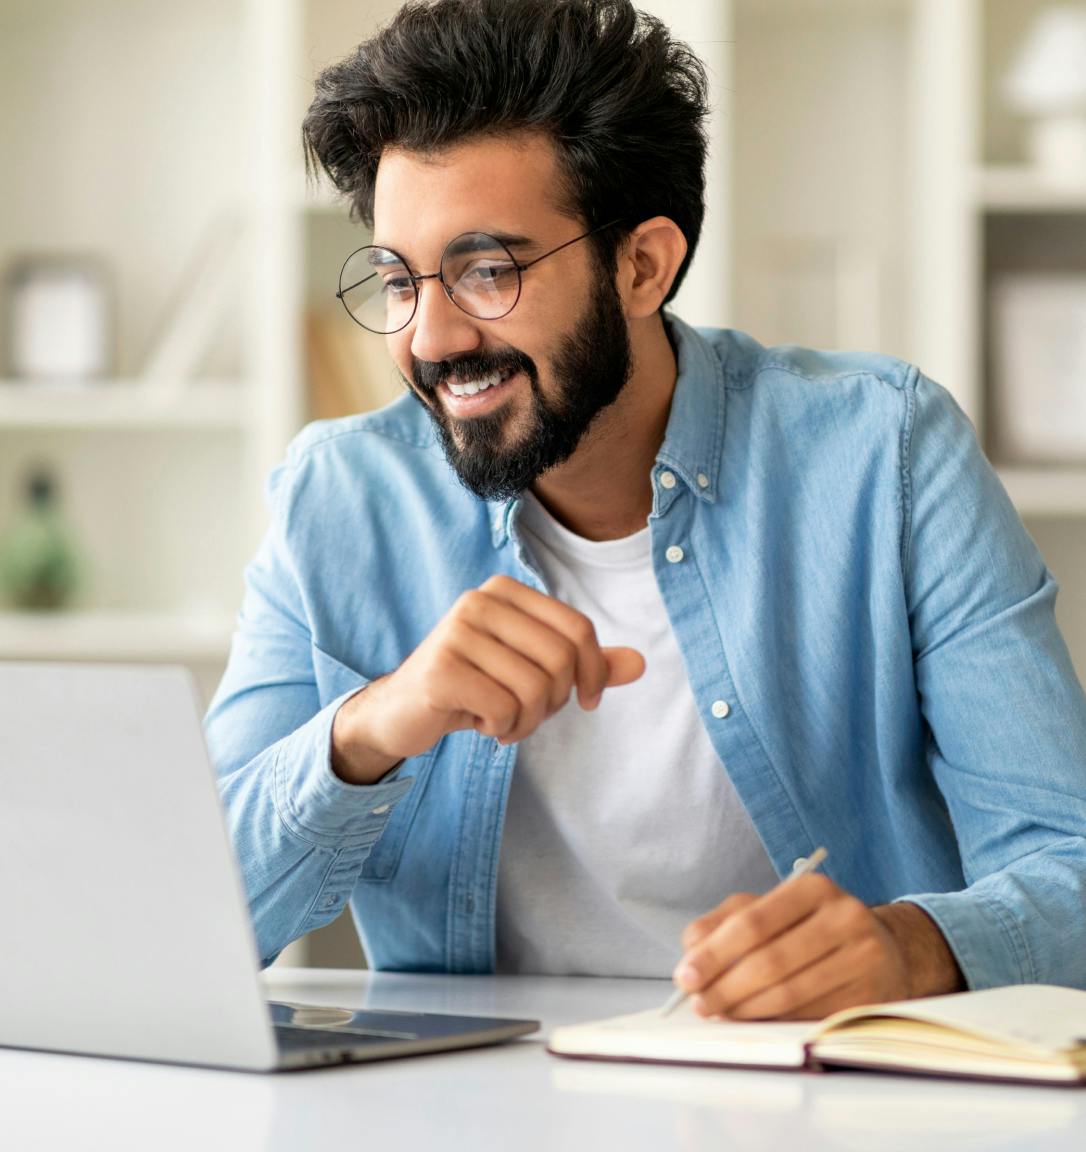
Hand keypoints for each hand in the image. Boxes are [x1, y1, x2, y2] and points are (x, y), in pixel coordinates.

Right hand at [331, 574, 644, 783]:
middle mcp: (480, 600)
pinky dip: (501, 727)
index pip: (578, 629)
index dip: (594, 673)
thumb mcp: (532, 670)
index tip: (587, 701)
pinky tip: (480, 723)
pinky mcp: (441, 668)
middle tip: (529, 715)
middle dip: (555, 702)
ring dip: (527, 721)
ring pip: (534, 688)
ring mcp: (456, 632)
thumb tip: (641, 664)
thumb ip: (584, 664)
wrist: (404, 711)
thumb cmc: (475, 685)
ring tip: (503, 721)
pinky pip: (503, 707)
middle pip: (560, 660)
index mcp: (506, 591)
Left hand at [674, 876, 962, 1019]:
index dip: (715, 952)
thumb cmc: (813, 928)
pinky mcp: (871, 995)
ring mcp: (863, 958)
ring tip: (718, 1012)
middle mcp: (844, 917)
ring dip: (746, 1008)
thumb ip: (727, 921)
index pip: (754, 922)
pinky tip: (753, 1020)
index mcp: (813, 888)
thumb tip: (691, 947)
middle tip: (698, 1003)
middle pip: (771, 960)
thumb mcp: (772, 909)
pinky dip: (775, 1020)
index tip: (686, 974)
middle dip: (725, 986)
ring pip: (790, 992)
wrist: (885, 949)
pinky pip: (811, 1014)